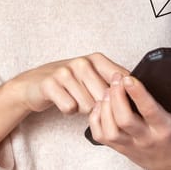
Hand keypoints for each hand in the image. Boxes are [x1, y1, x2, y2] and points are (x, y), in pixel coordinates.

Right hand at [8, 52, 129, 114]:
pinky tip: (63, 101)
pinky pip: (69, 108)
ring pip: (88, 105)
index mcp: (97, 59)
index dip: (120, 97)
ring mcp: (65, 71)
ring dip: (81, 109)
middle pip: (104, 98)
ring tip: (74, 99)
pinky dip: (67, 110)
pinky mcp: (50, 84)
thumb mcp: (93, 77)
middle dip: (98, 106)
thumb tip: (136, 97)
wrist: (34, 83)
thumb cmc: (70, 82)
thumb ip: (113, 82)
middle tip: (86, 100)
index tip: (113, 102)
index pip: (121, 81)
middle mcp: (82, 62)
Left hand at [87, 72, 170, 169]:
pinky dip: (96, 118)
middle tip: (117, 77)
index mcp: (165, 128)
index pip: (149, 111)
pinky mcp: (118, 147)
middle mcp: (145, 138)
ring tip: (109, 88)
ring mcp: (130, 144)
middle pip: (124, 119)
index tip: (129, 78)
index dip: (138, 94)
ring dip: (105, 106)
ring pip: (110, 128)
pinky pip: (100, 135)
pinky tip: (102, 104)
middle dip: (117, 96)